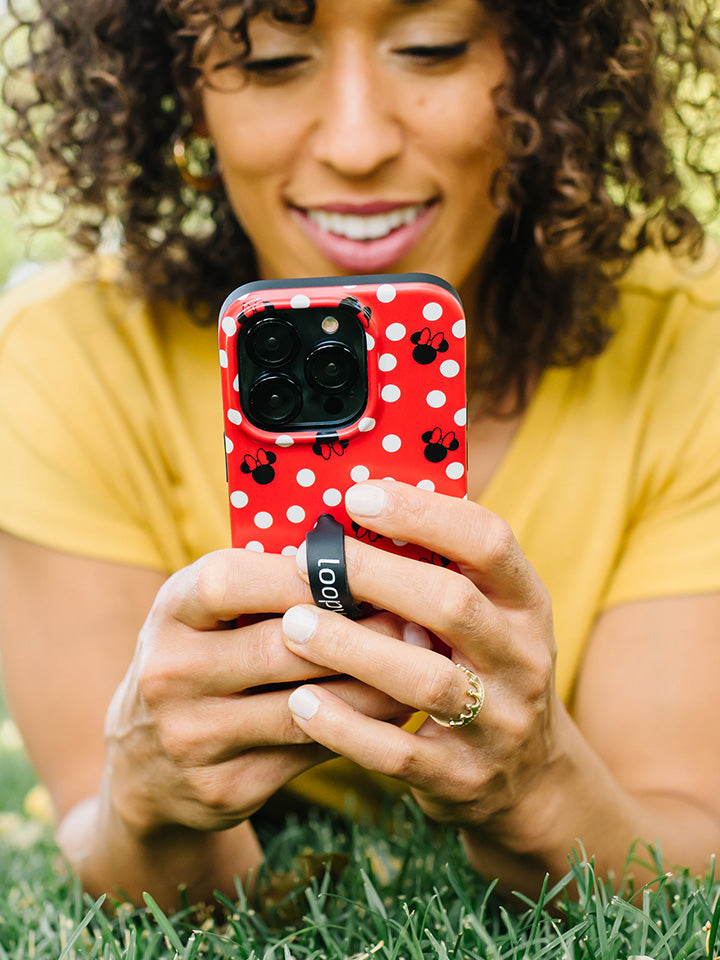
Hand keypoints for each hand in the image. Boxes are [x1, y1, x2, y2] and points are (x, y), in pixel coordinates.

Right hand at [103, 547, 410, 836]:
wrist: (145, 764)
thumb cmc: (202, 658)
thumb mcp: (207, 614)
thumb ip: (265, 584)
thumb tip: (367, 556)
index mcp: (169, 614)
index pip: (230, 583)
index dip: (299, 575)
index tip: (362, 567)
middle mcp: (169, 675)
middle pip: (278, 649)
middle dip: (358, 633)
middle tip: (417, 620)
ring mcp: (193, 737)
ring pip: (305, 707)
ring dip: (373, 686)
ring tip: (421, 664)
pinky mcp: (222, 789)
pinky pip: (310, 753)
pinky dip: (360, 729)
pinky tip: (397, 711)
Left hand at [281, 481, 557, 839]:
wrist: (528, 779)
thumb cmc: (483, 670)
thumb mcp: (489, 617)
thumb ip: (442, 570)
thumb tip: (357, 505)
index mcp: (527, 604)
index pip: (490, 541)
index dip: (425, 513)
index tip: (358, 495)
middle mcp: (523, 660)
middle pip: (453, 605)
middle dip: (375, 575)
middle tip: (306, 558)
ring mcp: (498, 724)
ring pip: (425, 681)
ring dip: (353, 649)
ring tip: (291, 625)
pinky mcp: (462, 778)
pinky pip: (398, 752)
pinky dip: (346, 727)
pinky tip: (302, 702)